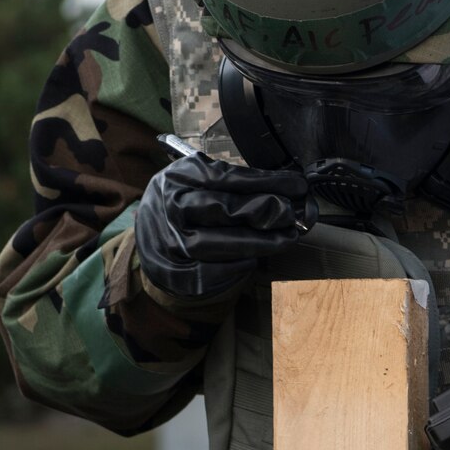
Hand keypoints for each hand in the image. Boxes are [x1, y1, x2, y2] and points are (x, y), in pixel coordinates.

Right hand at [133, 149, 315, 299]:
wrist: (153, 241)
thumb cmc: (186, 205)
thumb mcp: (198, 182)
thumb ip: (235, 184)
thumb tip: (287, 190)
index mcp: (178, 177)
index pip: (226, 177)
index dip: (265, 182)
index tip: (297, 185)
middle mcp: (170, 208)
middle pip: (222, 208)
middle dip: (263, 210)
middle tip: (291, 212)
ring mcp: (172, 242)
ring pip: (220, 242)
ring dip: (261, 241)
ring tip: (288, 236)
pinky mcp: (179, 272)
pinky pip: (217, 268)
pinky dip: (243, 262)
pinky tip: (261, 255)